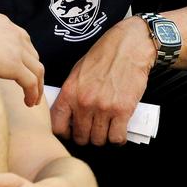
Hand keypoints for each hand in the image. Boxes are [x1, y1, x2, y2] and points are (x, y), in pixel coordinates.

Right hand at [0, 8, 43, 105]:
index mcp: (1, 22)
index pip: (22, 39)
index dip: (24, 56)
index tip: (21, 69)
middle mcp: (13, 33)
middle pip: (33, 54)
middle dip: (33, 70)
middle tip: (30, 86)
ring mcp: (16, 49)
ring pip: (37, 70)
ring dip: (37, 86)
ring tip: (33, 100)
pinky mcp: (14, 65)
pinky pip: (31, 82)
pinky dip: (33, 93)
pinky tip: (28, 103)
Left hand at [50, 18, 153, 144]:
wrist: (129, 46)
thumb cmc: (103, 56)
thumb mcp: (78, 72)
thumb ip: (71, 95)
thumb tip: (68, 116)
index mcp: (69, 93)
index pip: (58, 127)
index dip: (65, 134)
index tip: (72, 132)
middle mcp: (84, 102)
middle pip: (80, 137)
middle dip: (86, 137)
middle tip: (93, 131)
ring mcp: (103, 108)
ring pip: (98, 140)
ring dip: (102, 138)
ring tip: (106, 130)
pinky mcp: (123, 110)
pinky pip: (116, 137)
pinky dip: (118, 139)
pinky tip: (118, 133)